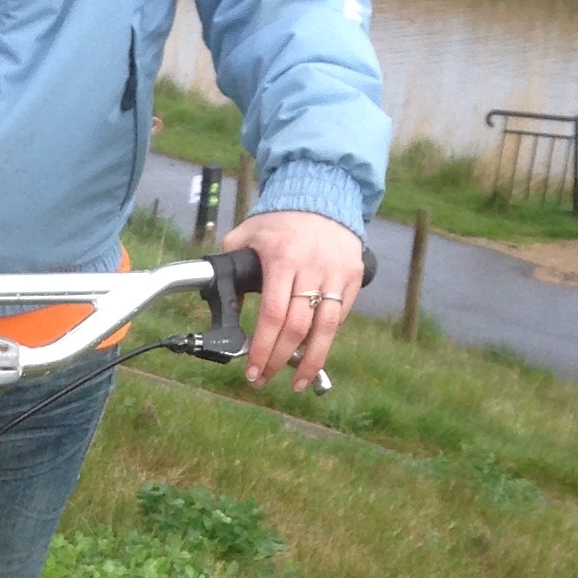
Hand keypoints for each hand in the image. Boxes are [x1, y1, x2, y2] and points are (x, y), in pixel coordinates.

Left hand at [240, 210, 366, 389]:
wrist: (322, 195)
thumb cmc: (279, 221)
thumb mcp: (246, 235)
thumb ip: (230, 267)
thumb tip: (223, 306)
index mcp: (283, 257)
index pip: (273, 315)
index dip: (263, 348)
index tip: (253, 370)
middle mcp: (313, 266)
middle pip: (298, 328)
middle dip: (279, 360)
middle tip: (265, 378)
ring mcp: (336, 271)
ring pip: (326, 329)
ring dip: (311, 362)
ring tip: (297, 383)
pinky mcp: (354, 275)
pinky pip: (339, 316)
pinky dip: (325, 337)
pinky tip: (311, 350)